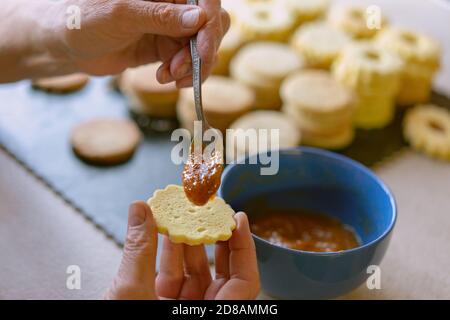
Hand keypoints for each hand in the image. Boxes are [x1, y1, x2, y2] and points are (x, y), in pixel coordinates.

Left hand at [44, 0, 228, 86]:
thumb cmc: (84, 19)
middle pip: (210, 23)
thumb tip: (199, 19)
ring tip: (169, 76)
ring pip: (202, 45)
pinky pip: (187, 61)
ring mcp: (170, 26)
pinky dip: (182, 73)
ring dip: (191, 66)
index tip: (203, 49)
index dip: (210, 22)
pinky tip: (164, 77)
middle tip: (183, 71)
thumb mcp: (122, 14)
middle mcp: (171, 4)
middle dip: (203, 50)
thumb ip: (160, 16)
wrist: (66, 45)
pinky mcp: (165, 47)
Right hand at [105, 201, 259, 299]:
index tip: (239, 219)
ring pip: (196, 274)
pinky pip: (175, 279)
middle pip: (222, 275)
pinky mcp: (164, 307)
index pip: (244, 283)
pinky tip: (163, 234)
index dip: (245, 249)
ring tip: (182, 215)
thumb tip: (140, 211)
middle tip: (212, 211)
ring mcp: (184, 314)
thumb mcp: (129, 294)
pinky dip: (169, 256)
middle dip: (215, 240)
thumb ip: (139, 250)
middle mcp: (202, 316)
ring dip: (187, 243)